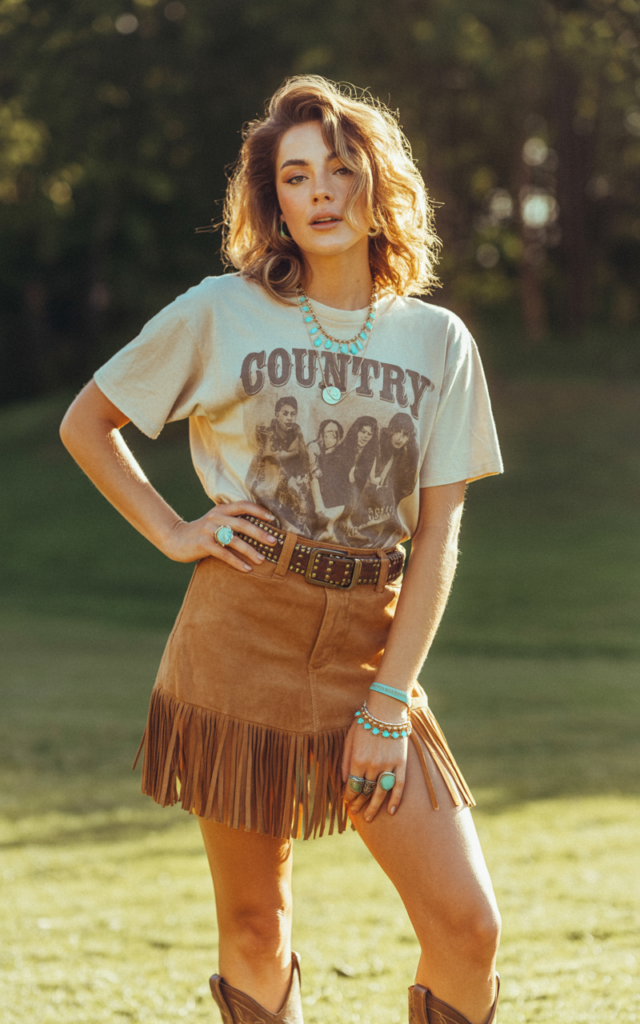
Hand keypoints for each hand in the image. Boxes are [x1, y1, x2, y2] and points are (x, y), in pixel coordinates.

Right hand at [162, 501, 276, 570]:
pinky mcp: (203, 544)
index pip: (243, 505)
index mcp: (221, 509)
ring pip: (234, 540)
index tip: (272, 519)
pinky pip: (224, 554)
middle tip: (274, 541)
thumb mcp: (215, 521)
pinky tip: (247, 569)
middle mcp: (215, 517)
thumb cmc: (201, 532)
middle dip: (260, 533)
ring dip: (250, 550)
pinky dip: (237, 562)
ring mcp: (208, 530)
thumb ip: (231, 521)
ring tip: (262, 559)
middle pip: (242, 523)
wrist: (175, 538)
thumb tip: (258, 530)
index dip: (258, 511)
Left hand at [341, 694, 408, 821]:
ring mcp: (388, 765)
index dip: (348, 796)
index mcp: (357, 760)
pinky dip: (396, 800)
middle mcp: (372, 765)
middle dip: (359, 804)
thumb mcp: (349, 739)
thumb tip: (345, 781)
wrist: (386, 710)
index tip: (347, 802)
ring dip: (374, 807)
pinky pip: (399, 785)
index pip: (352, 786)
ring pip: (381, 792)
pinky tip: (392, 811)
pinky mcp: (401, 763)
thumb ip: (346, 761)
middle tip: (355, 812)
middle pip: (365, 791)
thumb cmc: (365, 723)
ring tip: (369, 818)